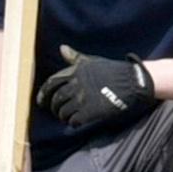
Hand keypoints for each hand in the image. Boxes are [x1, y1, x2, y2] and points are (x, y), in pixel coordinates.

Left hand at [38, 50, 155, 134]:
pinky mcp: (90, 112)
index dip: (43, 94)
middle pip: (56, 100)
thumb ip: (74, 57)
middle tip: (56, 112)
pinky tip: (76, 122)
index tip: (40, 102)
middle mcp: (76, 85)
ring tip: (67, 117)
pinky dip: (72, 123)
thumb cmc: (112, 71)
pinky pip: (74, 120)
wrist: (132, 82)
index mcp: (75, 72)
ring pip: (63, 112)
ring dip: (63, 116)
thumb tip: (62, 48)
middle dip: (54, 108)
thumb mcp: (92, 61)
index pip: (51, 83)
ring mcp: (82, 99)